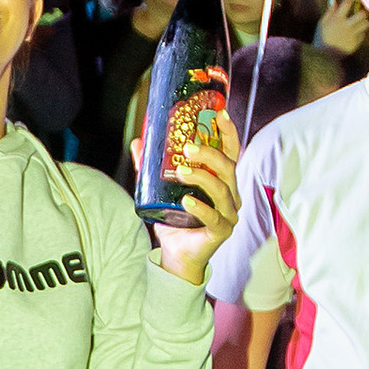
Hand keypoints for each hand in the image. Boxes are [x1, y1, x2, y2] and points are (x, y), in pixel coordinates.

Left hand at [152, 111, 240, 284]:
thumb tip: (139, 142)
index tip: (220, 114)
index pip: (230, 152)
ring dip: (202, 177)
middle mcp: (230, 194)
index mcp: (221, 180)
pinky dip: (200, 207)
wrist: (176, 255)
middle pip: (228, 167)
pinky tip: (186, 201)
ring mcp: (228, 213)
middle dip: (210, 154)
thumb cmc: (174, 219)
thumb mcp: (161, 190)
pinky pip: (214, 217)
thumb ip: (151, 168)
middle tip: (188, 147)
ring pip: (222, 190)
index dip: (228, 132)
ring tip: (180, 172)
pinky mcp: (221, 231)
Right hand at [317, 0, 368, 58]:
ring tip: (360, 23)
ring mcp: (352, 35)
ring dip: (364, 22)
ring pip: (365, 24)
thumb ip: (329, 10)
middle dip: (363, 12)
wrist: (323, 57)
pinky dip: (361, 33)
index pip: (347, 3)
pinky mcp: (355, 43)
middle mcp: (346, 25)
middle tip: (361, 12)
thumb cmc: (321, 38)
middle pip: (362, 14)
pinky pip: (363, 35)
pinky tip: (356, 34)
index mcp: (337, 19)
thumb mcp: (322, 22)